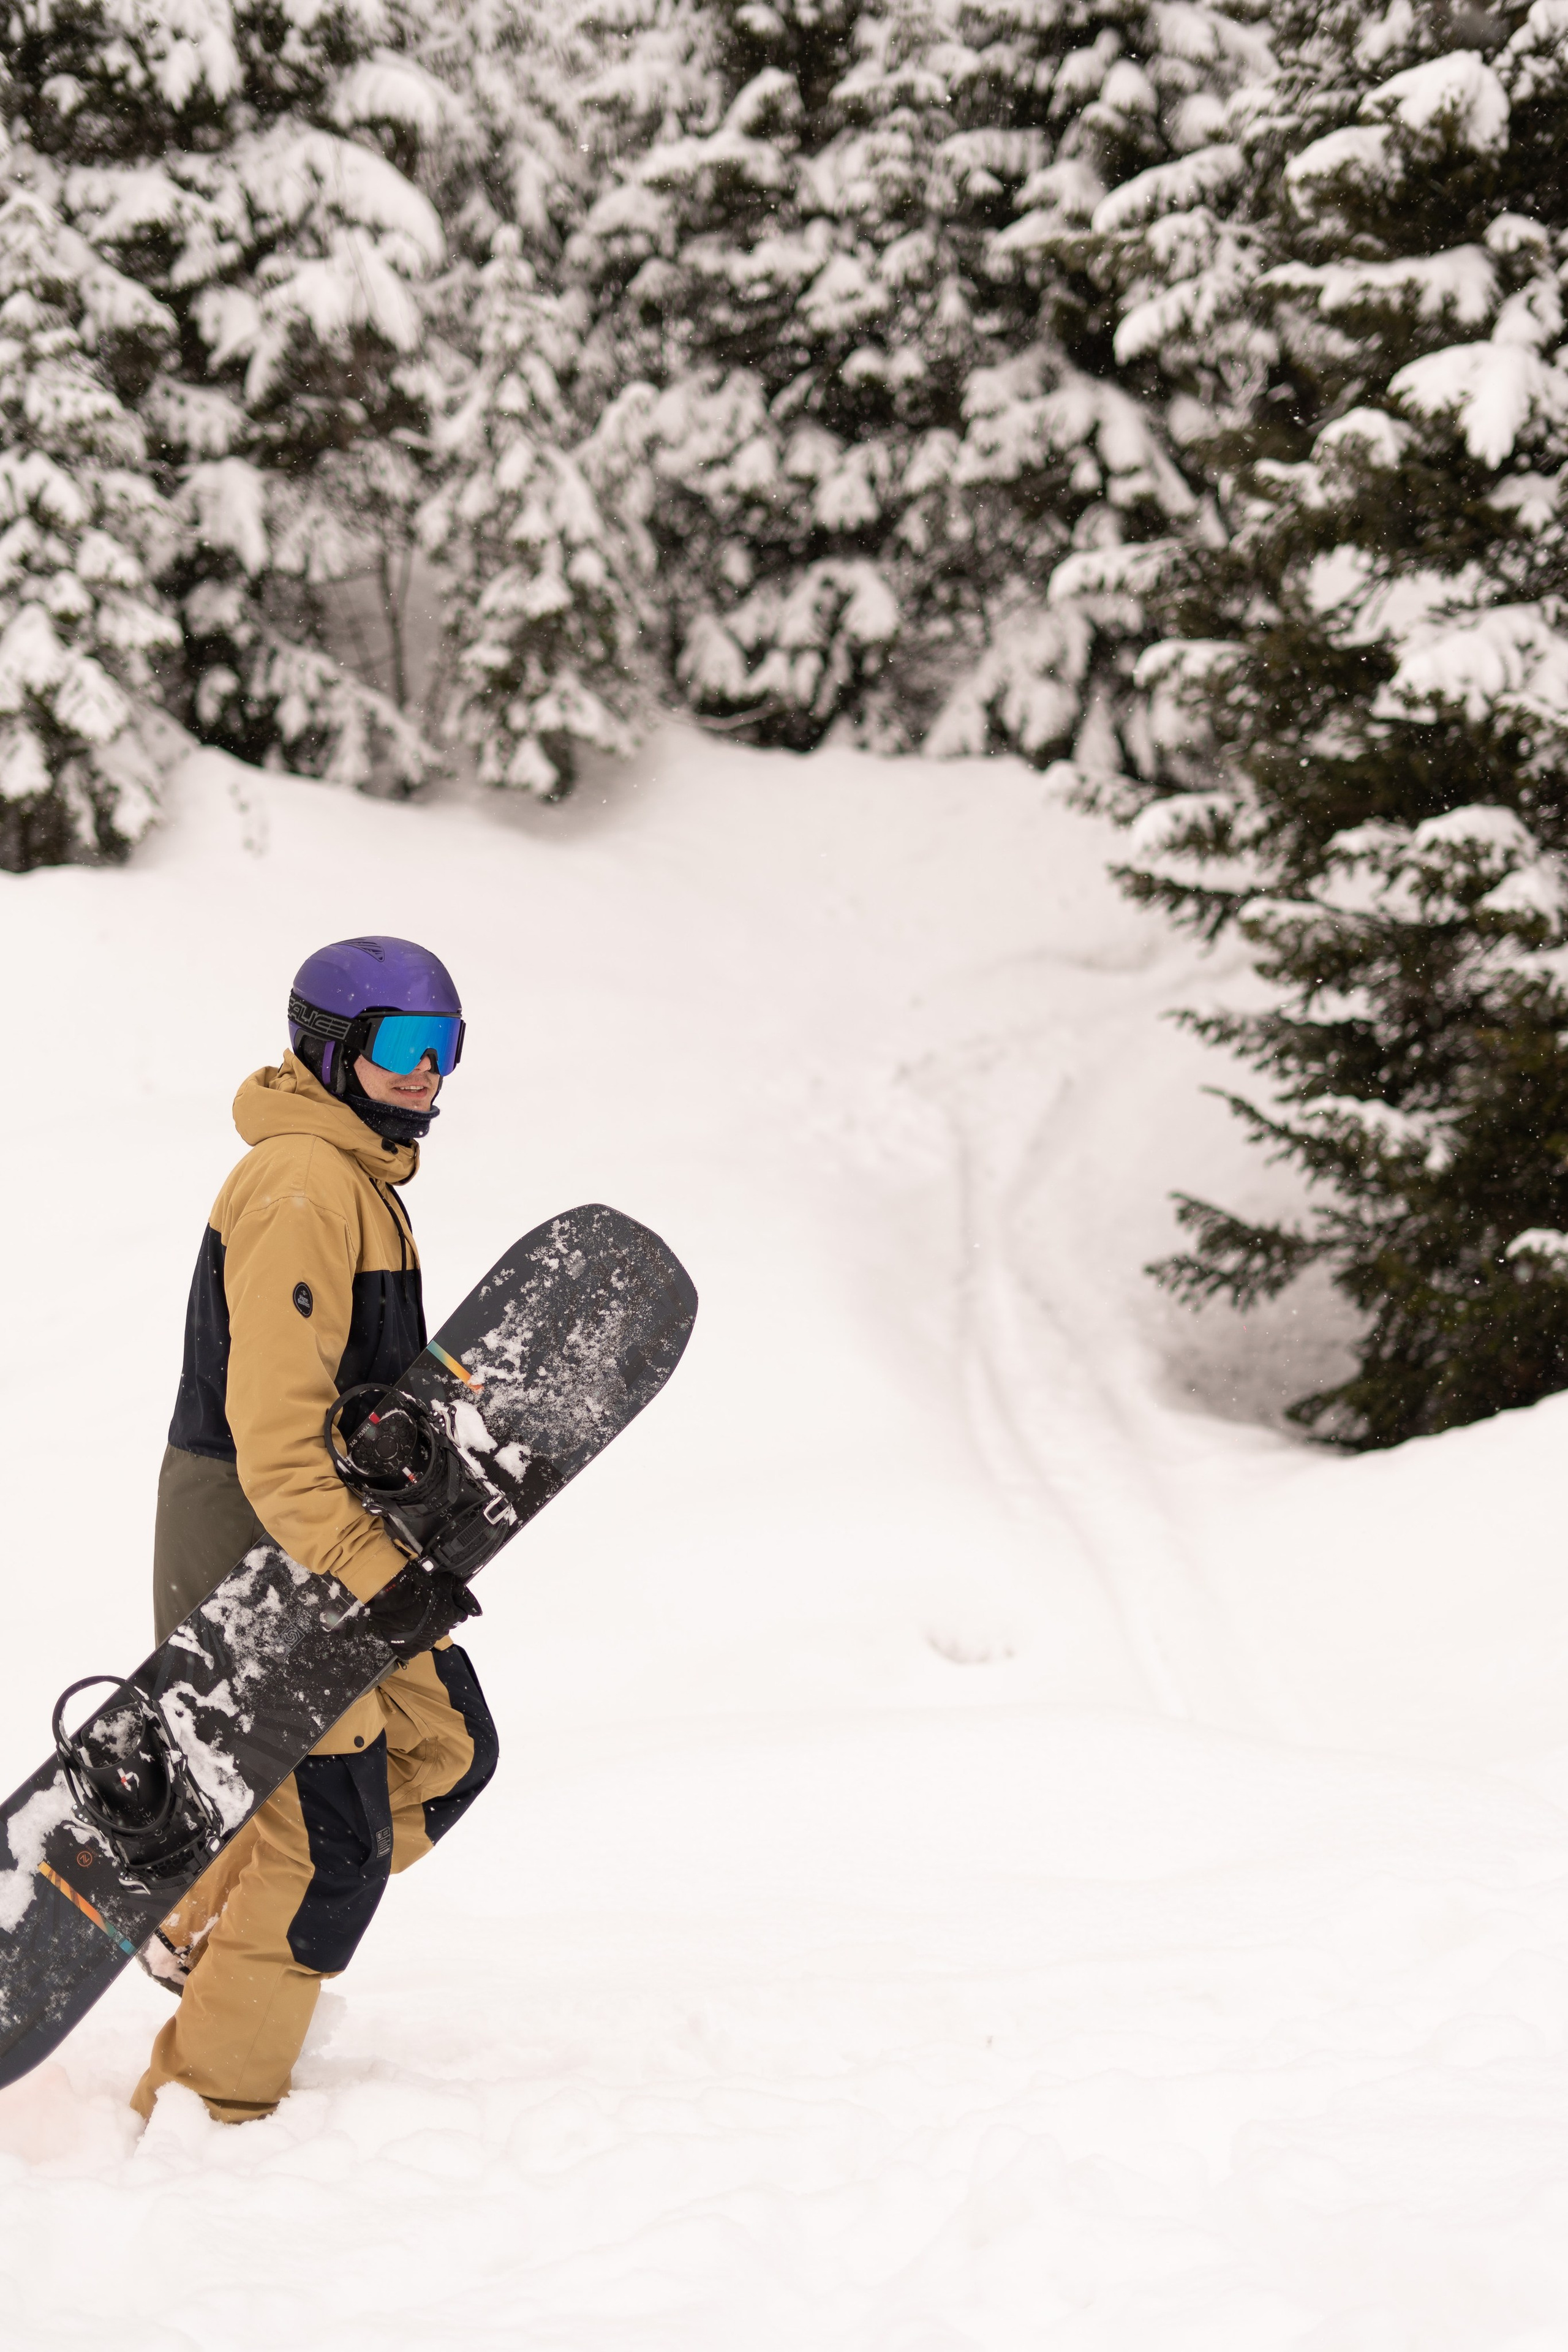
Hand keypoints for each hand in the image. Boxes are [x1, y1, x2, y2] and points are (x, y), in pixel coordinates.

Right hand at [366, 1561, 481, 1659]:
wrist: (392, 1594)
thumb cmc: (421, 1584)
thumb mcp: (448, 1582)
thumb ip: (465, 1597)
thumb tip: (479, 1612)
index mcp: (452, 1617)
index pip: (460, 1615)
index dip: (453, 1605)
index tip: (443, 1599)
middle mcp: (441, 1632)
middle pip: (445, 1625)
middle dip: (441, 1616)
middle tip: (428, 1604)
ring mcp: (424, 1642)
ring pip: (430, 1636)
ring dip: (427, 1627)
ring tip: (415, 1614)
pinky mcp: (407, 1648)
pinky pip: (414, 1647)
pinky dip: (413, 1639)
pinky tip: (408, 1628)